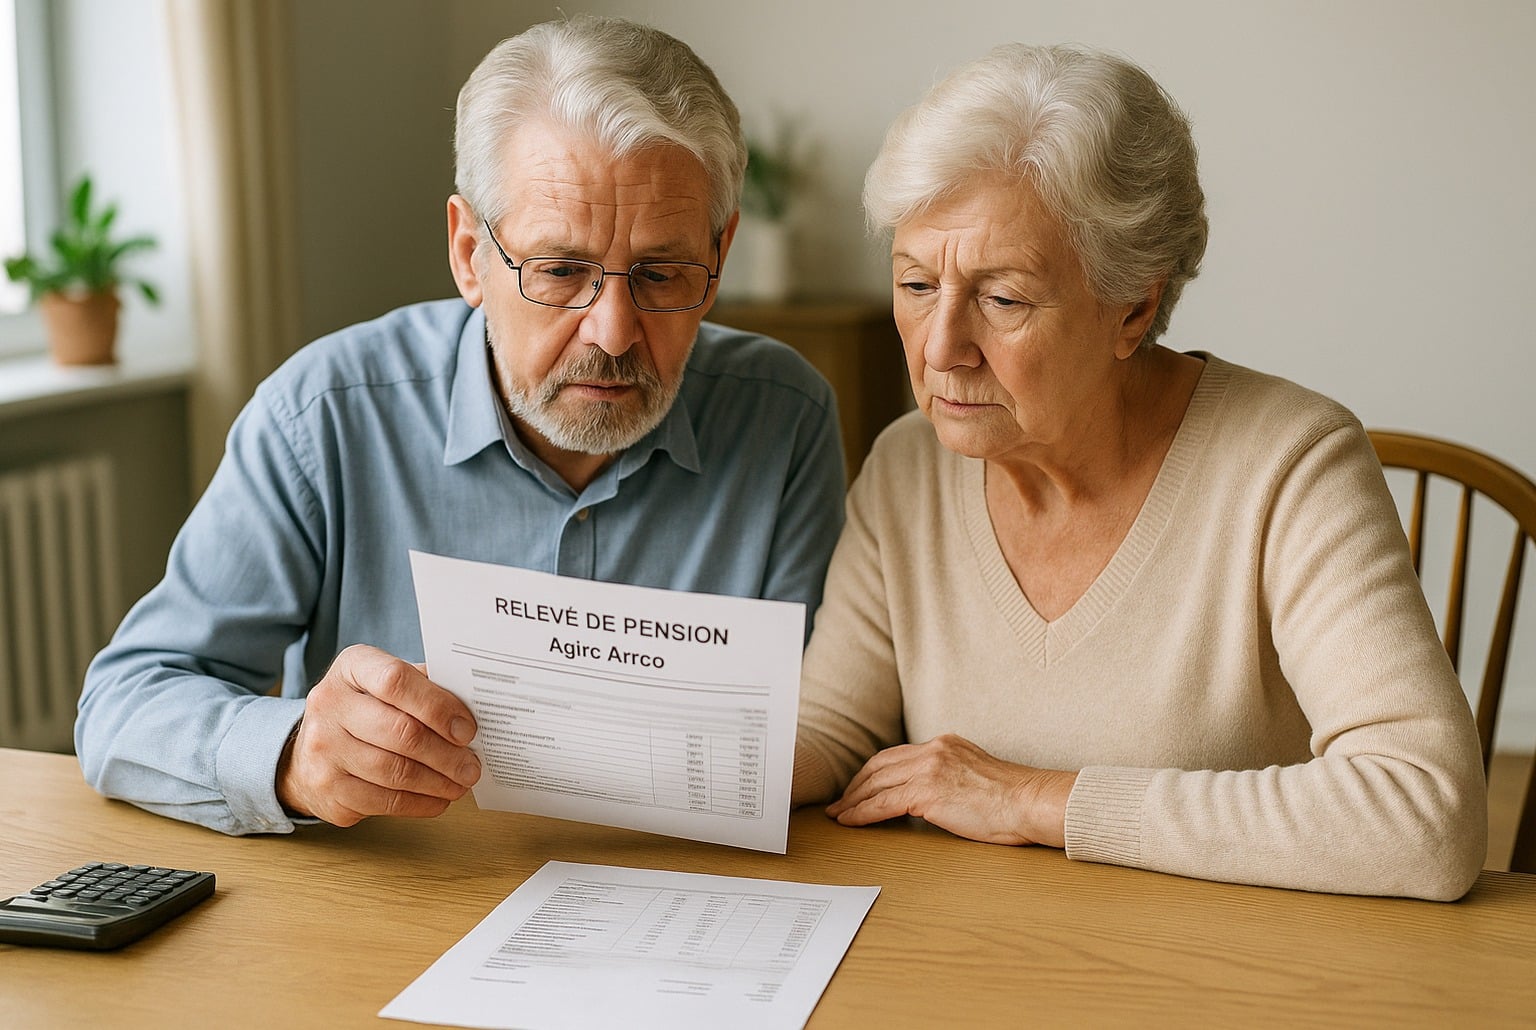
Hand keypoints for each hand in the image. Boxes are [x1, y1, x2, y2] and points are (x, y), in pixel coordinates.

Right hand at [275, 644, 480, 825]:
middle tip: (472, 766)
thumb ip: (426, 687)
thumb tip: (477, 708)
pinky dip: (421, 803)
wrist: (309, 752)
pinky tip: (439, 799)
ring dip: (438, 782)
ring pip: (395, 771)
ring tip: (461, 783)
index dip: (438, 706)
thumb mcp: (387, 684)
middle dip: (447, 754)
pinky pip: (385, 801)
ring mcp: (323, 749)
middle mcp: (329, 704)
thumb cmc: (366, 710)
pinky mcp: (327, 789)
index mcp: (352, 666)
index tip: (467, 729)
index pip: (396, 680)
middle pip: (401, 731)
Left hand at [825, 734, 1075, 847]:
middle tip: (840, 803)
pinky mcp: (926, 791)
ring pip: (876, 783)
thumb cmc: (1014, 800)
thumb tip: (930, 799)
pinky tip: (851, 822)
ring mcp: (929, 768)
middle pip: (879, 765)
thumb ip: (950, 778)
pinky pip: (882, 803)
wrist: (1031, 802)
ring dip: (853, 800)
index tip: (860, 787)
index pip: (896, 756)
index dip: (872, 773)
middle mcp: (934, 749)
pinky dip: (862, 813)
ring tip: (839, 815)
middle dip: (856, 785)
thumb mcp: (975, 776)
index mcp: (945, 744)